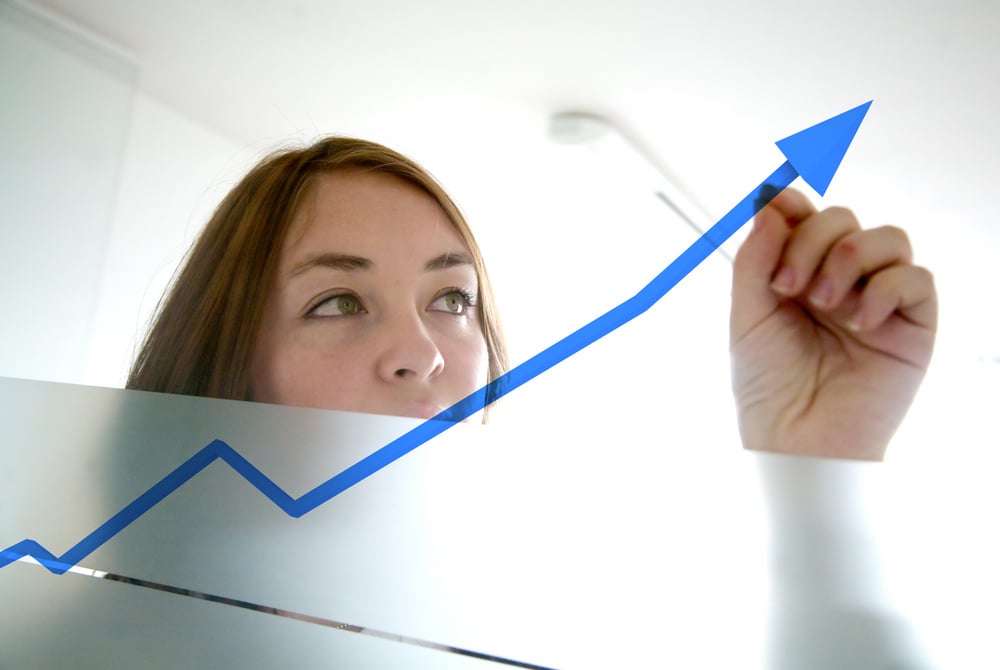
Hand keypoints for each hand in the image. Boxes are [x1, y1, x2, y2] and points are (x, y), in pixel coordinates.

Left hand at [730, 188, 936, 460]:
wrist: (796, 439)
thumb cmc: (769, 385)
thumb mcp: (747, 315)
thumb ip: (756, 258)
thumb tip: (770, 202)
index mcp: (798, 272)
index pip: (805, 216)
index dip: (793, 204)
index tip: (773, 208)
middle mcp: (840, 280)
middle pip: (843, 219)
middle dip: (812, 240)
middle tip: (788, 287)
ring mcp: (878, 299)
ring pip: (888, 237)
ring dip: (849, 259)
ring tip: (824, 305)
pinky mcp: (913, 326)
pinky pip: (917, 279)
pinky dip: (886, 289)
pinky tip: (858, 324)